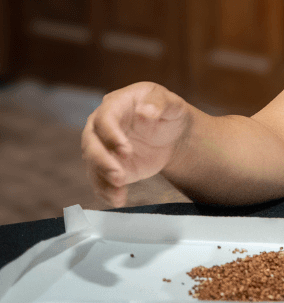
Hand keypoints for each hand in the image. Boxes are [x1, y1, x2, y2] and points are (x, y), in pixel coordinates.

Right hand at [81, 82, 190, 207]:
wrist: (172, 135)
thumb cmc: (169, 112)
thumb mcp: (171, 103)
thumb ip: (159, 103)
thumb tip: (145, 111)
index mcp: (116, 104)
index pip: (105, 118)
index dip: (111, 134)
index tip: (126, 150)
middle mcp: (102, 125)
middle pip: (91, 142)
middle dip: (102, 161)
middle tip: (119, 176)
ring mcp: (103, 146)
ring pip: (92, 163)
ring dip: (102, 179)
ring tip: (119, 193)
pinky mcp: (108, 165)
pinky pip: (100, 179)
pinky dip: (106, 191)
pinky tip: (118, 200)